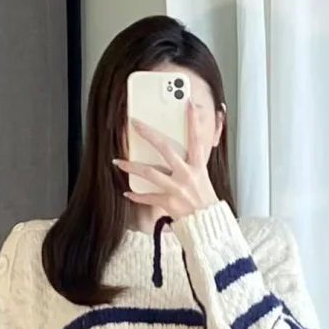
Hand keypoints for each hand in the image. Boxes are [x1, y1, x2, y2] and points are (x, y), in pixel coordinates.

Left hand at [114, 102, 219, 221]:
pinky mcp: (169, 203)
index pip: (196, 139)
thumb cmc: (206, 203)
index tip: (188, 103)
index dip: (193, 121)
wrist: (208, 226)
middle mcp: (187, 175)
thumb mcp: (205, 179)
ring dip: (132, 167)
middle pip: (165, 149)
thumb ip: (196, 163)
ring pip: (150, 173)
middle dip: (149, 134)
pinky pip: (149, 197)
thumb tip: (195, 148)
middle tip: (135, 124)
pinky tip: (127, 192)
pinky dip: (137, 196)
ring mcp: (177, 189)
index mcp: (198, 167)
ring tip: (119, 162)